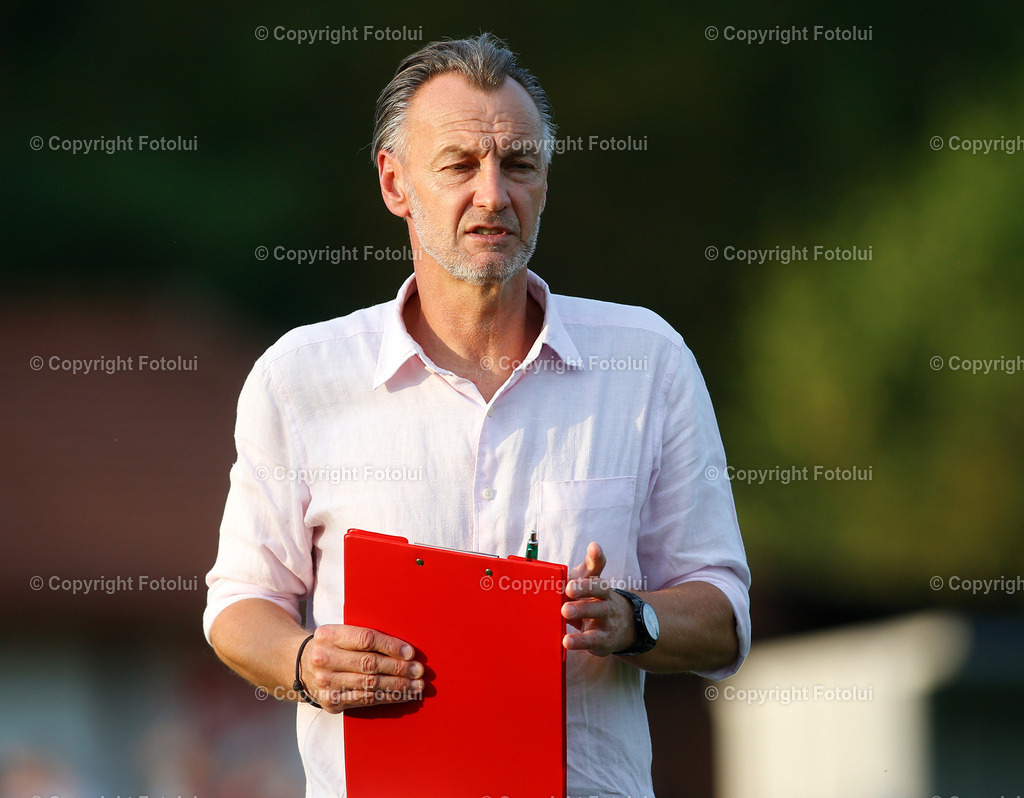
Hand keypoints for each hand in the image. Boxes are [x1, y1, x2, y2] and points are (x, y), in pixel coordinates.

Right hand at [299, 624, 424, 713]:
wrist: (299, 666)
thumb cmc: (332, 646)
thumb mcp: (340, 633)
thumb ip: (365, 637)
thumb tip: (404, 649)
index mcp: (328, 635)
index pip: (365, 639)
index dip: (390, 646)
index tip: (410, 652)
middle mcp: (324, 659)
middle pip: (369, 664)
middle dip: (398, 668)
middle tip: (419, 670)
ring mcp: (326, 683)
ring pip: (369, 685)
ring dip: (397, 686)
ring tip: (417, 685)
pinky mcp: (331, 702)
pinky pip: (365, 700)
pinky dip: (387, 698)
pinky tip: (403, 695)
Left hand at [561, 542, 634, 656]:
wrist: (623, 627)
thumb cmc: (596, 600)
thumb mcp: (591, 582)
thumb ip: (589, 566)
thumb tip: (594, 545)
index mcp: (599, 585)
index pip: (599, 567)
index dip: (597, 558)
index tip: (594, 548)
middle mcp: (606, 600)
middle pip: (600, 590)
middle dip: (585, 588)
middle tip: (568, 588)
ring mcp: (608, 620)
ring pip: (598, 613)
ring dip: (582, 611)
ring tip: (565, 611)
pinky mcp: (603, 640)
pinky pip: (592, 640)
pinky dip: (579, 641)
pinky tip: (567, 641)